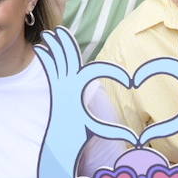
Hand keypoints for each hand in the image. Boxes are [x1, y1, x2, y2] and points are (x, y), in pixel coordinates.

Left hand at [35, 27, 134, 144]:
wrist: (58, 146)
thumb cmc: (79, 138)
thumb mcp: (97, 131)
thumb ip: (115, 131)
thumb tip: (136, 137)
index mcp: (78, 93)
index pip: (96, 72)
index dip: (114, 72)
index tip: (129, 82)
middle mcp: (66, 88)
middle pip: (68, 59)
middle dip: (68, 45)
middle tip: (63, 31)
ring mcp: (58, 89)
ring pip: (57, 62)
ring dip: (55, 48)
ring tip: (50, 34)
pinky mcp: (54, 92)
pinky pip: (50, 71)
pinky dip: (48, 58)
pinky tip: (41, 49)